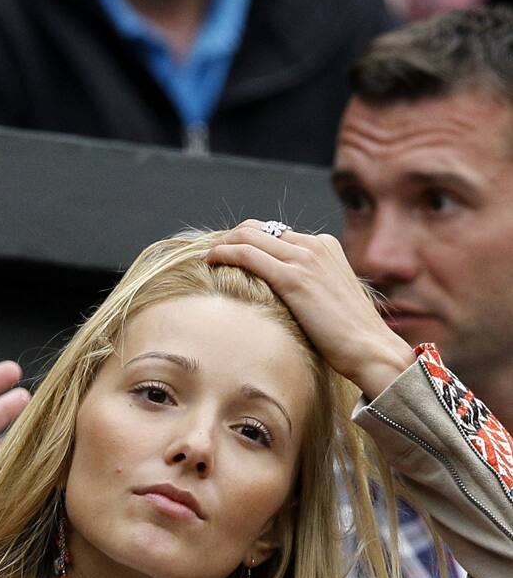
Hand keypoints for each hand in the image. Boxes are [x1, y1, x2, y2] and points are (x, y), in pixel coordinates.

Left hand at [206, 220, 414, 398]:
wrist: (370, 348)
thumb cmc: (349, 335)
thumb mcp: (328, 298)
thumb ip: (308, 284)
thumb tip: (278, 293)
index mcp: (325, 246)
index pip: (276, 232)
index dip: (249, 240)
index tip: (230, 252)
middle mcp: (315, 245)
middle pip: (260, 228)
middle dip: (232, 237)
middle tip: (213, 252)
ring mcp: (305, 259)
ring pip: (250, 236)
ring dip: (223, 244)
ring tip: (207, 257)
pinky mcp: (294, 278)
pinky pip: (248, 255)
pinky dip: (224, 253)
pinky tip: (210, 262)